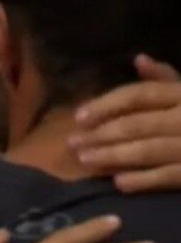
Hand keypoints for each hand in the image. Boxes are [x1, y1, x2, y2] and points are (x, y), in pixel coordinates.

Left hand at [70, 54, 180, 192]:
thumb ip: (167, 78)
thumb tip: (139, 59)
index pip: (140, 95)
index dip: (107, 104)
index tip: (79, 116)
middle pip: (137, 124)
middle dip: (101, 134)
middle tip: (72, 143)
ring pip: (148, 150)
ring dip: (113, 156)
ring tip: (86, 160)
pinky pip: (169, 176)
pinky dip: (143, 180)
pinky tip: (119, 183)